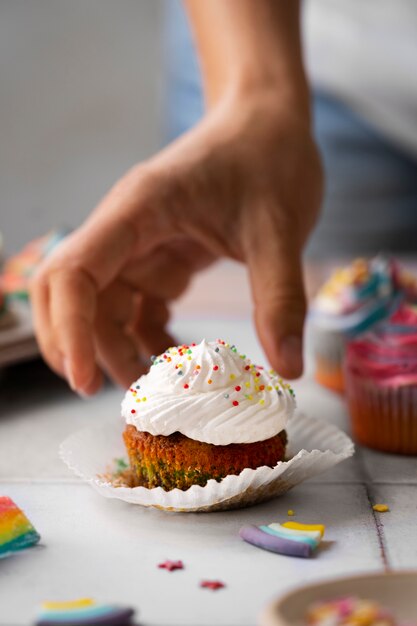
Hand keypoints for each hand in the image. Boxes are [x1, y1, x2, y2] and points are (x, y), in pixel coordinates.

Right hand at [31, 92, 321, 394]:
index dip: (68, 330)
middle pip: (73, 296)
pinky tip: (177, 360)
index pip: (75, 272)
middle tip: (119, 394)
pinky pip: (137, 308)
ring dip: (119, 352)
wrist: (269, 122)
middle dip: (82, 348)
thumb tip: (287, 368)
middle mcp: (126, 229)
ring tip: (161, 390)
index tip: (85, 380)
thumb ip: (280, 297)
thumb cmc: (267, 156)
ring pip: (103, 309)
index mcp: (138, 210)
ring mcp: (141, 246)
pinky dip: (147, 340)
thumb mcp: (279, 228)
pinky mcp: (161, 258)